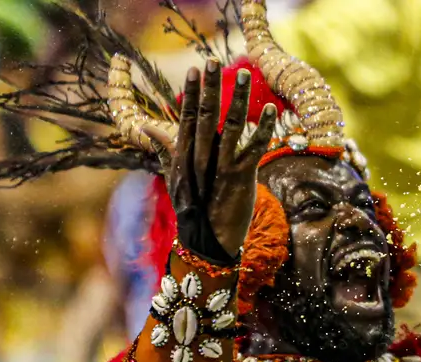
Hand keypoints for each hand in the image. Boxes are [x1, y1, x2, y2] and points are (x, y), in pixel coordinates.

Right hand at [143, 60, 277, 258]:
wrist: (208, 242)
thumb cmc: (193, 210)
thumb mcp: (176, 178)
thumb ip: (166, 150)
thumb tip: (148, 129)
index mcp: (186, 154)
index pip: (187, 116)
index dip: (192, 92)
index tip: (196, 68)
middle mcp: (201, 156)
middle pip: (205, 115)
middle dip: (210, 87)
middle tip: (213, 60)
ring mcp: (221, 165)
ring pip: (231, 125)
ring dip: (238, 98)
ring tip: (243, 74)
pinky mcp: (241, 176)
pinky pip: (254, 147)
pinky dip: (265, 128)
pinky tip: (272, 109)